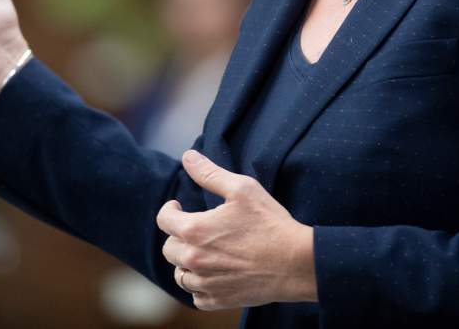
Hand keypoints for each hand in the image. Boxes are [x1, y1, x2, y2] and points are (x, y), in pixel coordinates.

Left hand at [156, 150, 315, 309]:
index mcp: (194, 230)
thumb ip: (210, 173)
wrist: (295, 263)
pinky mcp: (218, 300)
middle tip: (197, 230)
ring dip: (187, 262)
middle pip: (169, 248)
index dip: (170, 210)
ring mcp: (205, 283)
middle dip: (179, 236)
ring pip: (180, 274)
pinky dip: (201, 286)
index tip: (180, 207)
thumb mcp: (242, 189)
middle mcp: (194, 259)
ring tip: (205, 252)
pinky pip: (197, 296)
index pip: (164, 219)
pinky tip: (214, 274)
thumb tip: (188, 156)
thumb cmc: (269, 223)